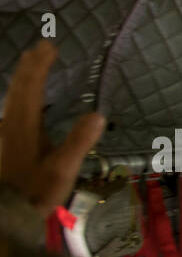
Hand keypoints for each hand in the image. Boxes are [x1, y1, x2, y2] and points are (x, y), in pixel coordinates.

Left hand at [1, 41, 105, 216]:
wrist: (7, 211)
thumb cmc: (36, 191)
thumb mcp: (62, 169)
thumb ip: (78, 141)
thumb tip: (98, 114)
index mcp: (24, 124)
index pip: (31, 86)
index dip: (40, 65)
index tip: (50, 45)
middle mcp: (11, 123)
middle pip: (18, 87)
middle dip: (30, 66)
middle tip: (41, 47)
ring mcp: (6, 133)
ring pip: (13, 98)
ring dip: (24, 79)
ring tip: (33, 67)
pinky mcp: (6, 143)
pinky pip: (13, 110)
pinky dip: (22, 97)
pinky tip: (26, 104)